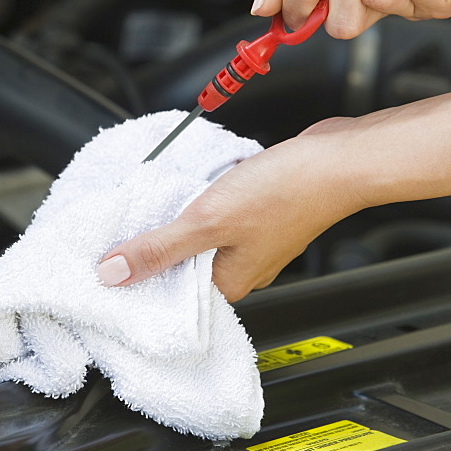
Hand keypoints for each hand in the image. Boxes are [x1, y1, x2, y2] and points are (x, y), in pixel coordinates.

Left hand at [96, 119, 366, 302]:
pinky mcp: (262, 212)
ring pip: (201, 235)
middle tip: (130, 225)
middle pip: (184, 263)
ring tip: (163, 200)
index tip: (112, 261)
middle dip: (157, 243)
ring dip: (181, 217)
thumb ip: (160, 248)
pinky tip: (197, 183)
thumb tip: (114, 274)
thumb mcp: (207, 220)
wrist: (338, 159)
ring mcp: (254, 240)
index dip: (140, 276)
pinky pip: (219, 212)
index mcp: (231, 283)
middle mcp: (243, 267)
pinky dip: (205, 200)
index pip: (171, 292)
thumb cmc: (289, 192)